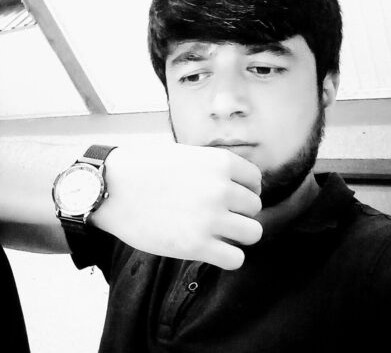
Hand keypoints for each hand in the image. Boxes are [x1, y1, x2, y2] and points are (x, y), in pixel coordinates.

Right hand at [92, 142, 261, 269]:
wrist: (110, 188)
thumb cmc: (144, 168)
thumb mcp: (184, 155)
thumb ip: (213, 168)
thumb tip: (235, 185)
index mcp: (219, 162)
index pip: (256, 180)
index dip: (247, 190)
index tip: (234, 198)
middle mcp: (220, 188)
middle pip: (254, 208)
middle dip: (241, 212)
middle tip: (221, 216)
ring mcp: (210, 218)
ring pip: (253, 233)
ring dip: (239, 235)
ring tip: (220, 234)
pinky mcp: (196, 246)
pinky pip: (235, 259)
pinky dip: (228, 257)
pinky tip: (212, 250)